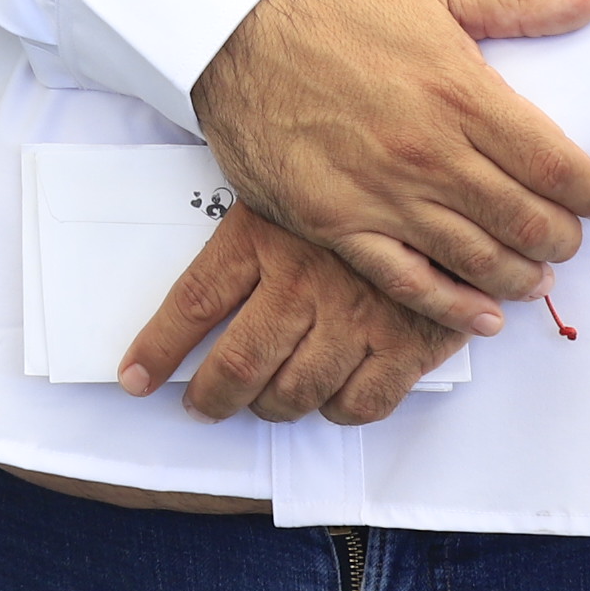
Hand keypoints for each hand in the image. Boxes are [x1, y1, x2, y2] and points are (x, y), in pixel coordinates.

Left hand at [117, 207, 465, 424]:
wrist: (455, 179)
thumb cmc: (362, 179)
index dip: (157, 349)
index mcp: (262, 236)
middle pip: (238, 364)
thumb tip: (206, 288)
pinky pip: (360, 404)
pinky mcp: (407, 342)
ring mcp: (355, 317)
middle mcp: (302, 283)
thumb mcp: (289, 183)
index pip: (193, 303)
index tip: (134, 378)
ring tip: (262, 404)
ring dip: (271, 408)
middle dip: (211, 397)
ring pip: (294, 392)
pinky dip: (338, 411)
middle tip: (200, 406)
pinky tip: (329, 400)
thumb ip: (253, 229)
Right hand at [190, 0, 589, 336]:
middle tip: (568, 236)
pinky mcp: (338, 223)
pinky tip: (483, 318)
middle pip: (529, 222)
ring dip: (522, 277)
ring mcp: (384, 193)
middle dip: (564, 239)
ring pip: (480, 260)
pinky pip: (409, 281)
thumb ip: (520, 4)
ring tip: (536, 274)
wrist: (232, 31)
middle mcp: (431, 152)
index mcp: (462, 92)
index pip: (559, 166)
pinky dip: (455, 309)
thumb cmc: (329, 10)